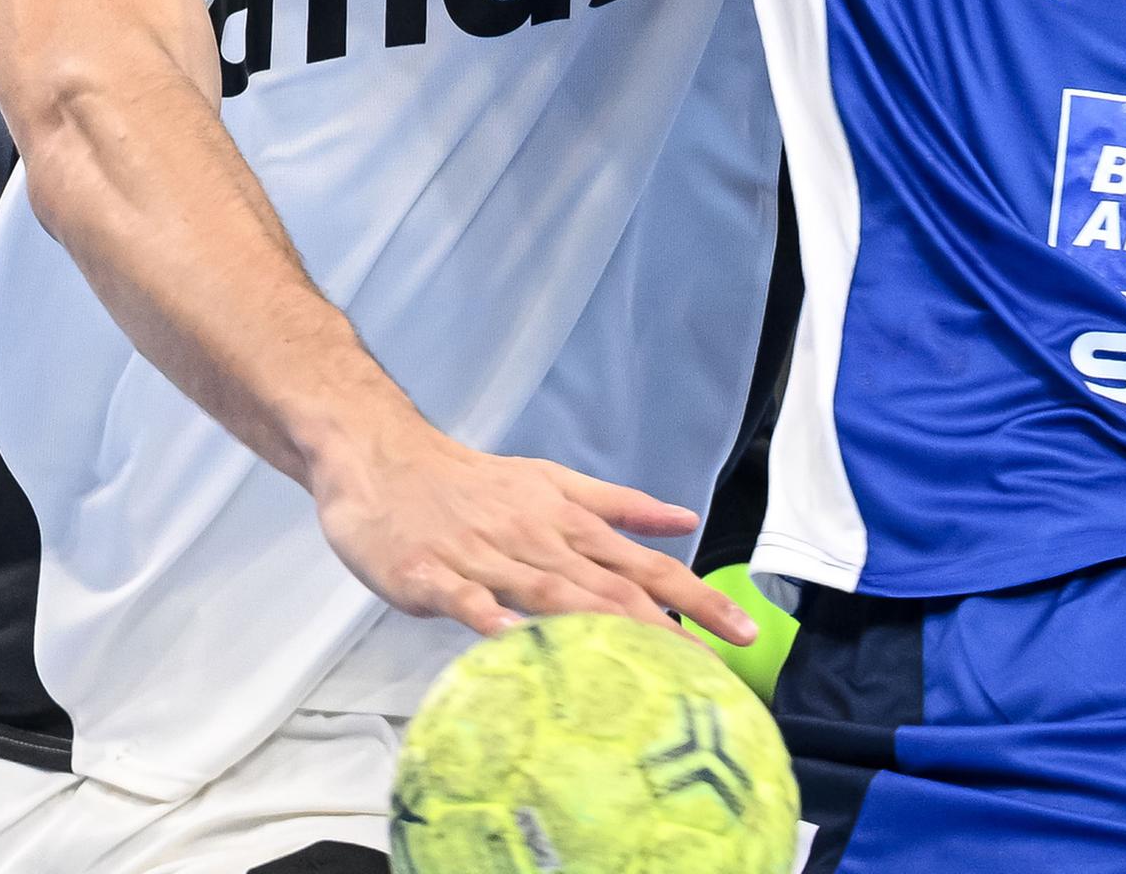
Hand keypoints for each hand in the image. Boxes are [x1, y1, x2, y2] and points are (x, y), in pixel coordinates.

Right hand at [309, 413, 756, 646]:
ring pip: (549, 593)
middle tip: (710, 667)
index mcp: (569, 523)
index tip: (742, 632)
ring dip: (598, 626)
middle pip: (609, 586)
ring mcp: (484, 557)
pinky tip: (515, 642)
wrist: (382, 457)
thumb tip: (686, 519)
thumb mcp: (553, 481)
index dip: (696, 598)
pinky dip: (493, 620)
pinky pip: (467, 600)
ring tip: (644, 661)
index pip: (644, 565)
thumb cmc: (471, 481)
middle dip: (666, 625)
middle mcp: (537, 539)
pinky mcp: (431, 574)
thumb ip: (619, 505)